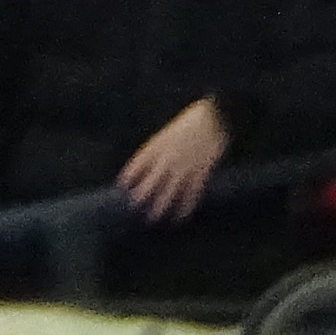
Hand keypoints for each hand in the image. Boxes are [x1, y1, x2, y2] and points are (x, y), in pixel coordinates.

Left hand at [117, 97, 228, 221]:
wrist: (213, 117)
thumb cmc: (188, 124)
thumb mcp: (165, 134)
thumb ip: (154, 150)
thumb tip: (144, 169)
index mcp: (157, 148)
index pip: (137, 166)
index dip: (129, 177)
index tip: (122, 186)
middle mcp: (168, 159)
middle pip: (150, 182)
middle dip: (141, 196)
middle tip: (134, 206)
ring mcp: (184, 166)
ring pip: (169, 191)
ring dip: (161, 206)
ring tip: (153, 218)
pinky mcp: (200, 170)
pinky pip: (192, 191)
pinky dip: (186, 205)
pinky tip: (180, 216)